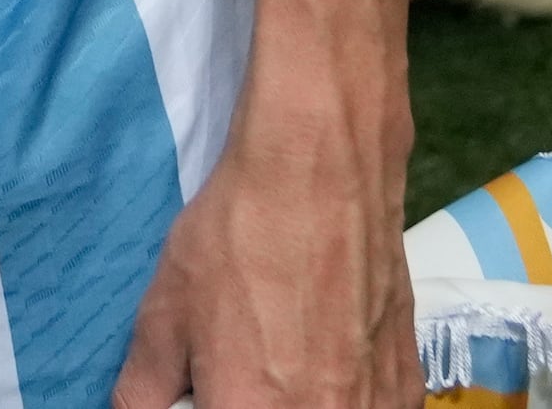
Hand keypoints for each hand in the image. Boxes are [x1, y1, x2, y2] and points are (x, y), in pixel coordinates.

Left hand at [111, 98, 414, 408]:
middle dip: (251, 399)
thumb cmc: (237, 236)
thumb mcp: (164, 313)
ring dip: (303, 400)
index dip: (210, 403)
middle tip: (244, 363)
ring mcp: (374, 408)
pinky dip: (345, 397)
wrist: (323, 166)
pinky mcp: (408, 385)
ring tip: (286, 352)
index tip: (208, 387)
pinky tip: (329, 354)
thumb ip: (144, 389)